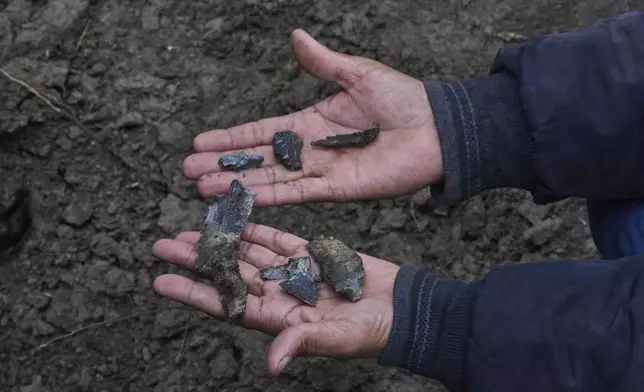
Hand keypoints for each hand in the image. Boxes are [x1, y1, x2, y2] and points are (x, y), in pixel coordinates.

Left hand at [152, 223, 398, 374]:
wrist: (401, 309)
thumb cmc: (371, 331)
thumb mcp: (336, 340)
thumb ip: (302, 343)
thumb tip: (272, 362)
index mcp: (279, 318)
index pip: (226, 304)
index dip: (193, 293)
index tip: (163, 281)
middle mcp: (280, 294)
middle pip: (229, 274)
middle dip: (197, 261)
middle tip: (164, 246)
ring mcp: (294, 273)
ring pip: (248, 254)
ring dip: (221, 242)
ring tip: (191, 229)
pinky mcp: (312, 254)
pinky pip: (277, 239)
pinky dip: (256, 229)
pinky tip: (236, 219)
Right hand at [183, 29, 441, 206]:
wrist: (436, 129)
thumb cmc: (402, 99)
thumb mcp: (358, 74)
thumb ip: (323, 63)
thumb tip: (295, 38)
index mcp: (313, 122)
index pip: (262, 131)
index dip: (232, 137)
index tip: (200, 141)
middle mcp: (311, 150)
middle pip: (259, 159)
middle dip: (224, 164)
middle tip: (189, 171)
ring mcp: (322, 172)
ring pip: (271, 179)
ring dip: (238, 183)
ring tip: (203, 187)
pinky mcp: (338, 190)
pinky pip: (298, 193)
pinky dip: (270, 196)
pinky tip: (244, 197)